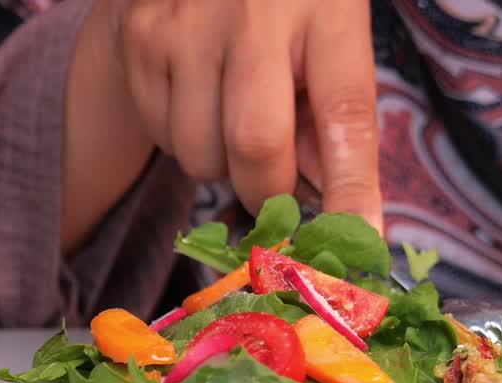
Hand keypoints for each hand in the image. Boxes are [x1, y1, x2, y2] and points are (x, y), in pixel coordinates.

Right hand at [64, 0, 380, 252]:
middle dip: (270, 191)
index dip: (352, 186)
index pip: (345, 113)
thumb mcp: (333, 41)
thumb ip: (337, 123)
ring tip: (235, 113)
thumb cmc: (290, 7)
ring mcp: (185, 27)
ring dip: (224, 166)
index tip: (361, 240)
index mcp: (325, 9)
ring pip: (202, 157)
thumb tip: (341, 219)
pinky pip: (164, 138)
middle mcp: (251, 15)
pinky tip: (201, 92)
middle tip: (278, 182)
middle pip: (256, 148)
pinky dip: (187, 139)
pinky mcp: (139, 41)